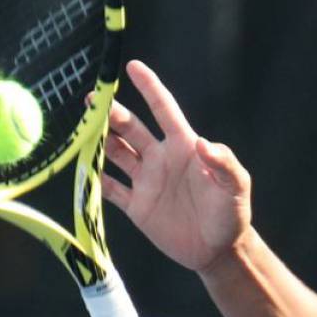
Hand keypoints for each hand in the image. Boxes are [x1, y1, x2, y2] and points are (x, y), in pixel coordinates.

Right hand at [101, 60, 251, 272]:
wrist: (219, 250)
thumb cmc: (232, 213)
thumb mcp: (236, 186)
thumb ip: (224, 164)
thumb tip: (203, 143)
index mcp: (184, 147)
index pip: (164, 110)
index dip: (149, 88)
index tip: (133, 67)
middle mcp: (161, 158)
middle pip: (131, 128)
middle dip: (111, 113)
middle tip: (92, 101)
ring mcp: (147, 181)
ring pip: (116, 153)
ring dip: (99, 140)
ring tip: (81, 128)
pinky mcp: (137, 206)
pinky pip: (111, 188)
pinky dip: (94, 179)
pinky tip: (81, 168)